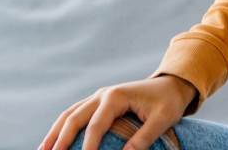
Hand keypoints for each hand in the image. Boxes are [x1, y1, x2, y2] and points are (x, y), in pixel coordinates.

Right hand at [38, 74, 197, 149]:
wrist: (171, 84)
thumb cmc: (169, 102)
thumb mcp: (162, 120)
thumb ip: (142, 139)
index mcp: (115, 96)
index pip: (95, 126)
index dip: (88, 147)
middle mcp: (102, 94)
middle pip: (74, 117)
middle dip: (61, 139)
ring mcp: (98, 96)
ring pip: (70, 114)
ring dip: (55, 132)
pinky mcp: (99, 101)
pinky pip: (76, 113)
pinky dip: (63, 126)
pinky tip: (55, 141)